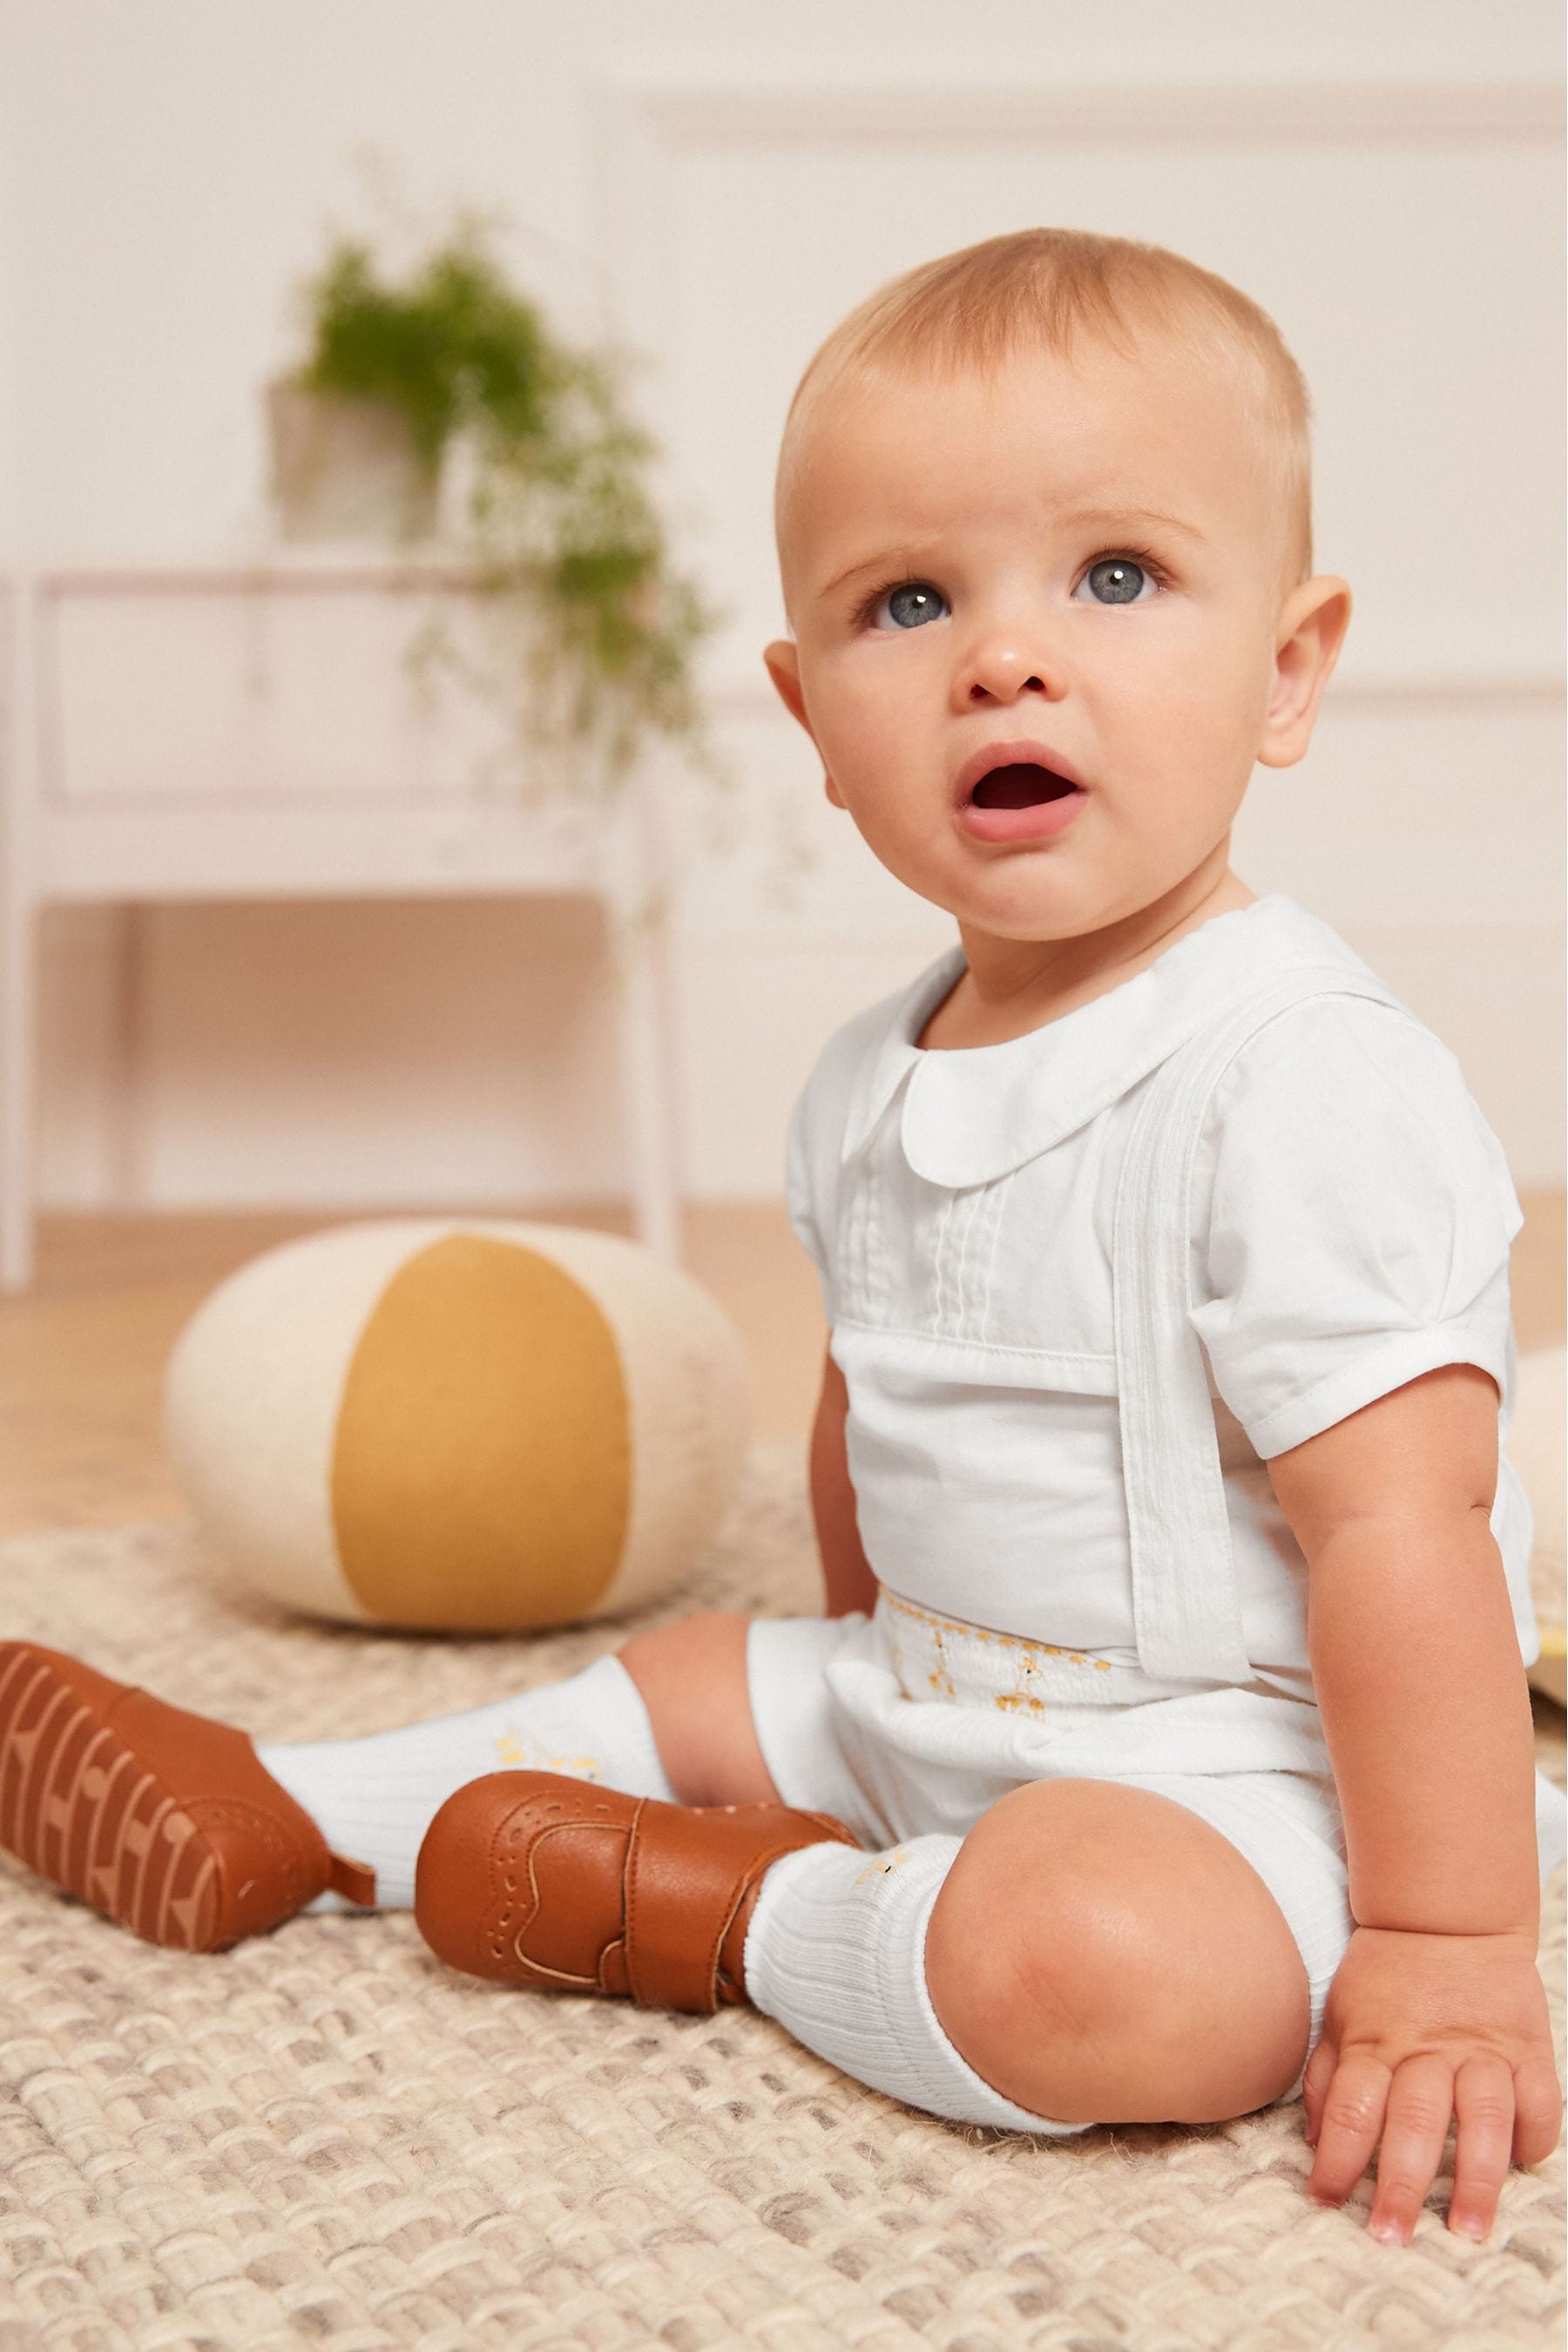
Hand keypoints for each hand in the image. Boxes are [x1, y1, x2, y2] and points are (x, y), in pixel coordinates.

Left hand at [1304, 1925, 1562, 2242]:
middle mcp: (1426, 2050)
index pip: (1351, 2108)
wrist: (1447, 1914)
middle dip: (1401, 2184)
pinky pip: (1538, 2099)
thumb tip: (1313, 2142)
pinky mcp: (1526, 2047)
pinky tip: (1521, 2165)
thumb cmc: (1385, 1975)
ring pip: (1481, 2117)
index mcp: (1375, 2043)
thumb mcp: (1340, 2013)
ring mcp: (1481, 2049)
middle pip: (1412, 2121)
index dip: (1336, 2159)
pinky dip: (1533, 2136)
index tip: (1326, 2202)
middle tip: (1391, 2236)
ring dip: (1474, 2178)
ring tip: (1467, 2230)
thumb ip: (1327, 2076)